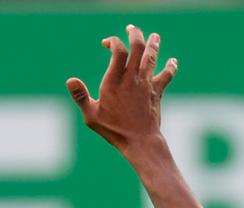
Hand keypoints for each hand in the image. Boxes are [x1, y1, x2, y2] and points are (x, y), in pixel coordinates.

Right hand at [66, 24, 178, 154]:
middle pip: (137, 48)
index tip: (107, 44)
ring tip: (155, 36)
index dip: (113, 42)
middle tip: (131, 29)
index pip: (118, 51)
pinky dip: (170, 67)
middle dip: (135, 35)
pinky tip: (173, 61)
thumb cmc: (114, 131)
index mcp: (114, 82)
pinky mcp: (156, 93)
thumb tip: (70, 80)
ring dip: (154, 44)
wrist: (140, 142)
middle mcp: (131, 79)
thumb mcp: (91, 116)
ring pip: (151, 58)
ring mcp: (146, 85)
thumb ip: (80, 97)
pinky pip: (166, 76)